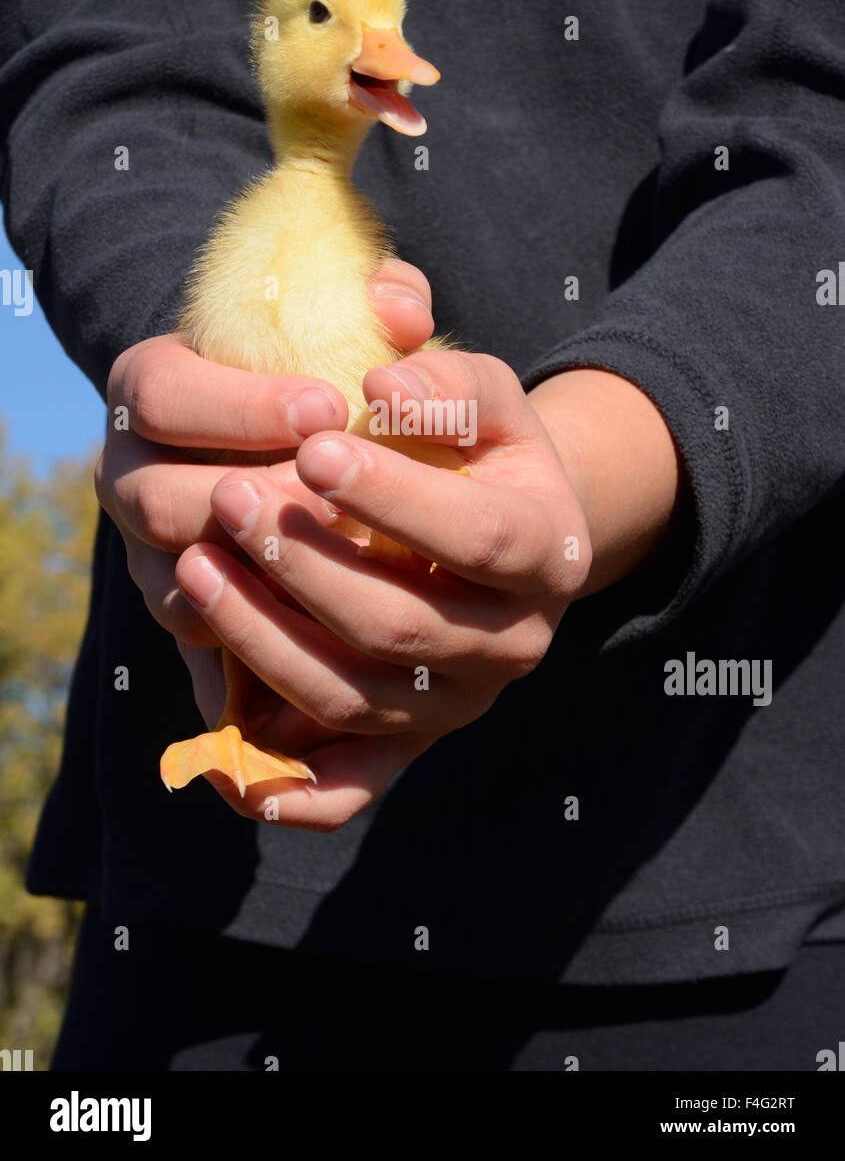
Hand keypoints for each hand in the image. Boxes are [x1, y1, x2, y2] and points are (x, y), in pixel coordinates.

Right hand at [94, 259, 435, 666]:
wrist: (307, 443)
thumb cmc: (328, 365)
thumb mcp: (357, 317)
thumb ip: (383, 297)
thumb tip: (404, 315)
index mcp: (150, 387)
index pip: (162, 395)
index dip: (240, 406)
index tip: (330, 405)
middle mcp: (128, 472)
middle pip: (154, 499)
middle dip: (254, 498)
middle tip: (344, 494)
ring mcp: (148, 549)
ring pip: (178, 576)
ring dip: (260, 568)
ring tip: (351, 551)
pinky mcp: (184, 610)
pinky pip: (202, 637)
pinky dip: (259, 631)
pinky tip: (335, 616)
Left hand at [172, 350, 592, 825]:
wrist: (508, 533)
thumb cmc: (486, 454)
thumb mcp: (490, 398)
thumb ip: (448, 379)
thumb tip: (383, 384)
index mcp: (550, 553)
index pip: (477, 535)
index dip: (394, 498)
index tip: (311, 448)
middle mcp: (512, 645)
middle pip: (399, 627)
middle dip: (303, 565)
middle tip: (228, 498)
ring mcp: (457, 706)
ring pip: (352, 698)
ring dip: (262, 638)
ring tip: (193, 565)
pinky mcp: (410, 746)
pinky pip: (348, 789)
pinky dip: (286, 791)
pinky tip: (219, 765)